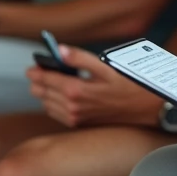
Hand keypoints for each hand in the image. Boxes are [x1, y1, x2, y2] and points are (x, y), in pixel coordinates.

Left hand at [27, 45, 159, 127]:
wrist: (144, 109)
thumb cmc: (128, 86)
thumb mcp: (107, 67)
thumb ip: (80, 58)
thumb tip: (60, 50)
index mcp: (76, 90)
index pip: (46, 79)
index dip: (36, 71)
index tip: (32, 66)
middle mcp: (72, 107)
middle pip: (42, 93)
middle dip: (38, 81)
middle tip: (39, 72)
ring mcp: (75, 118)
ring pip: (46, 104)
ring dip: (45, 93)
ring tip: (50, 83)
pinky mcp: (79, 125)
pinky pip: (57, 114)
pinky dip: (53, 104)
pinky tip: (60, 97)